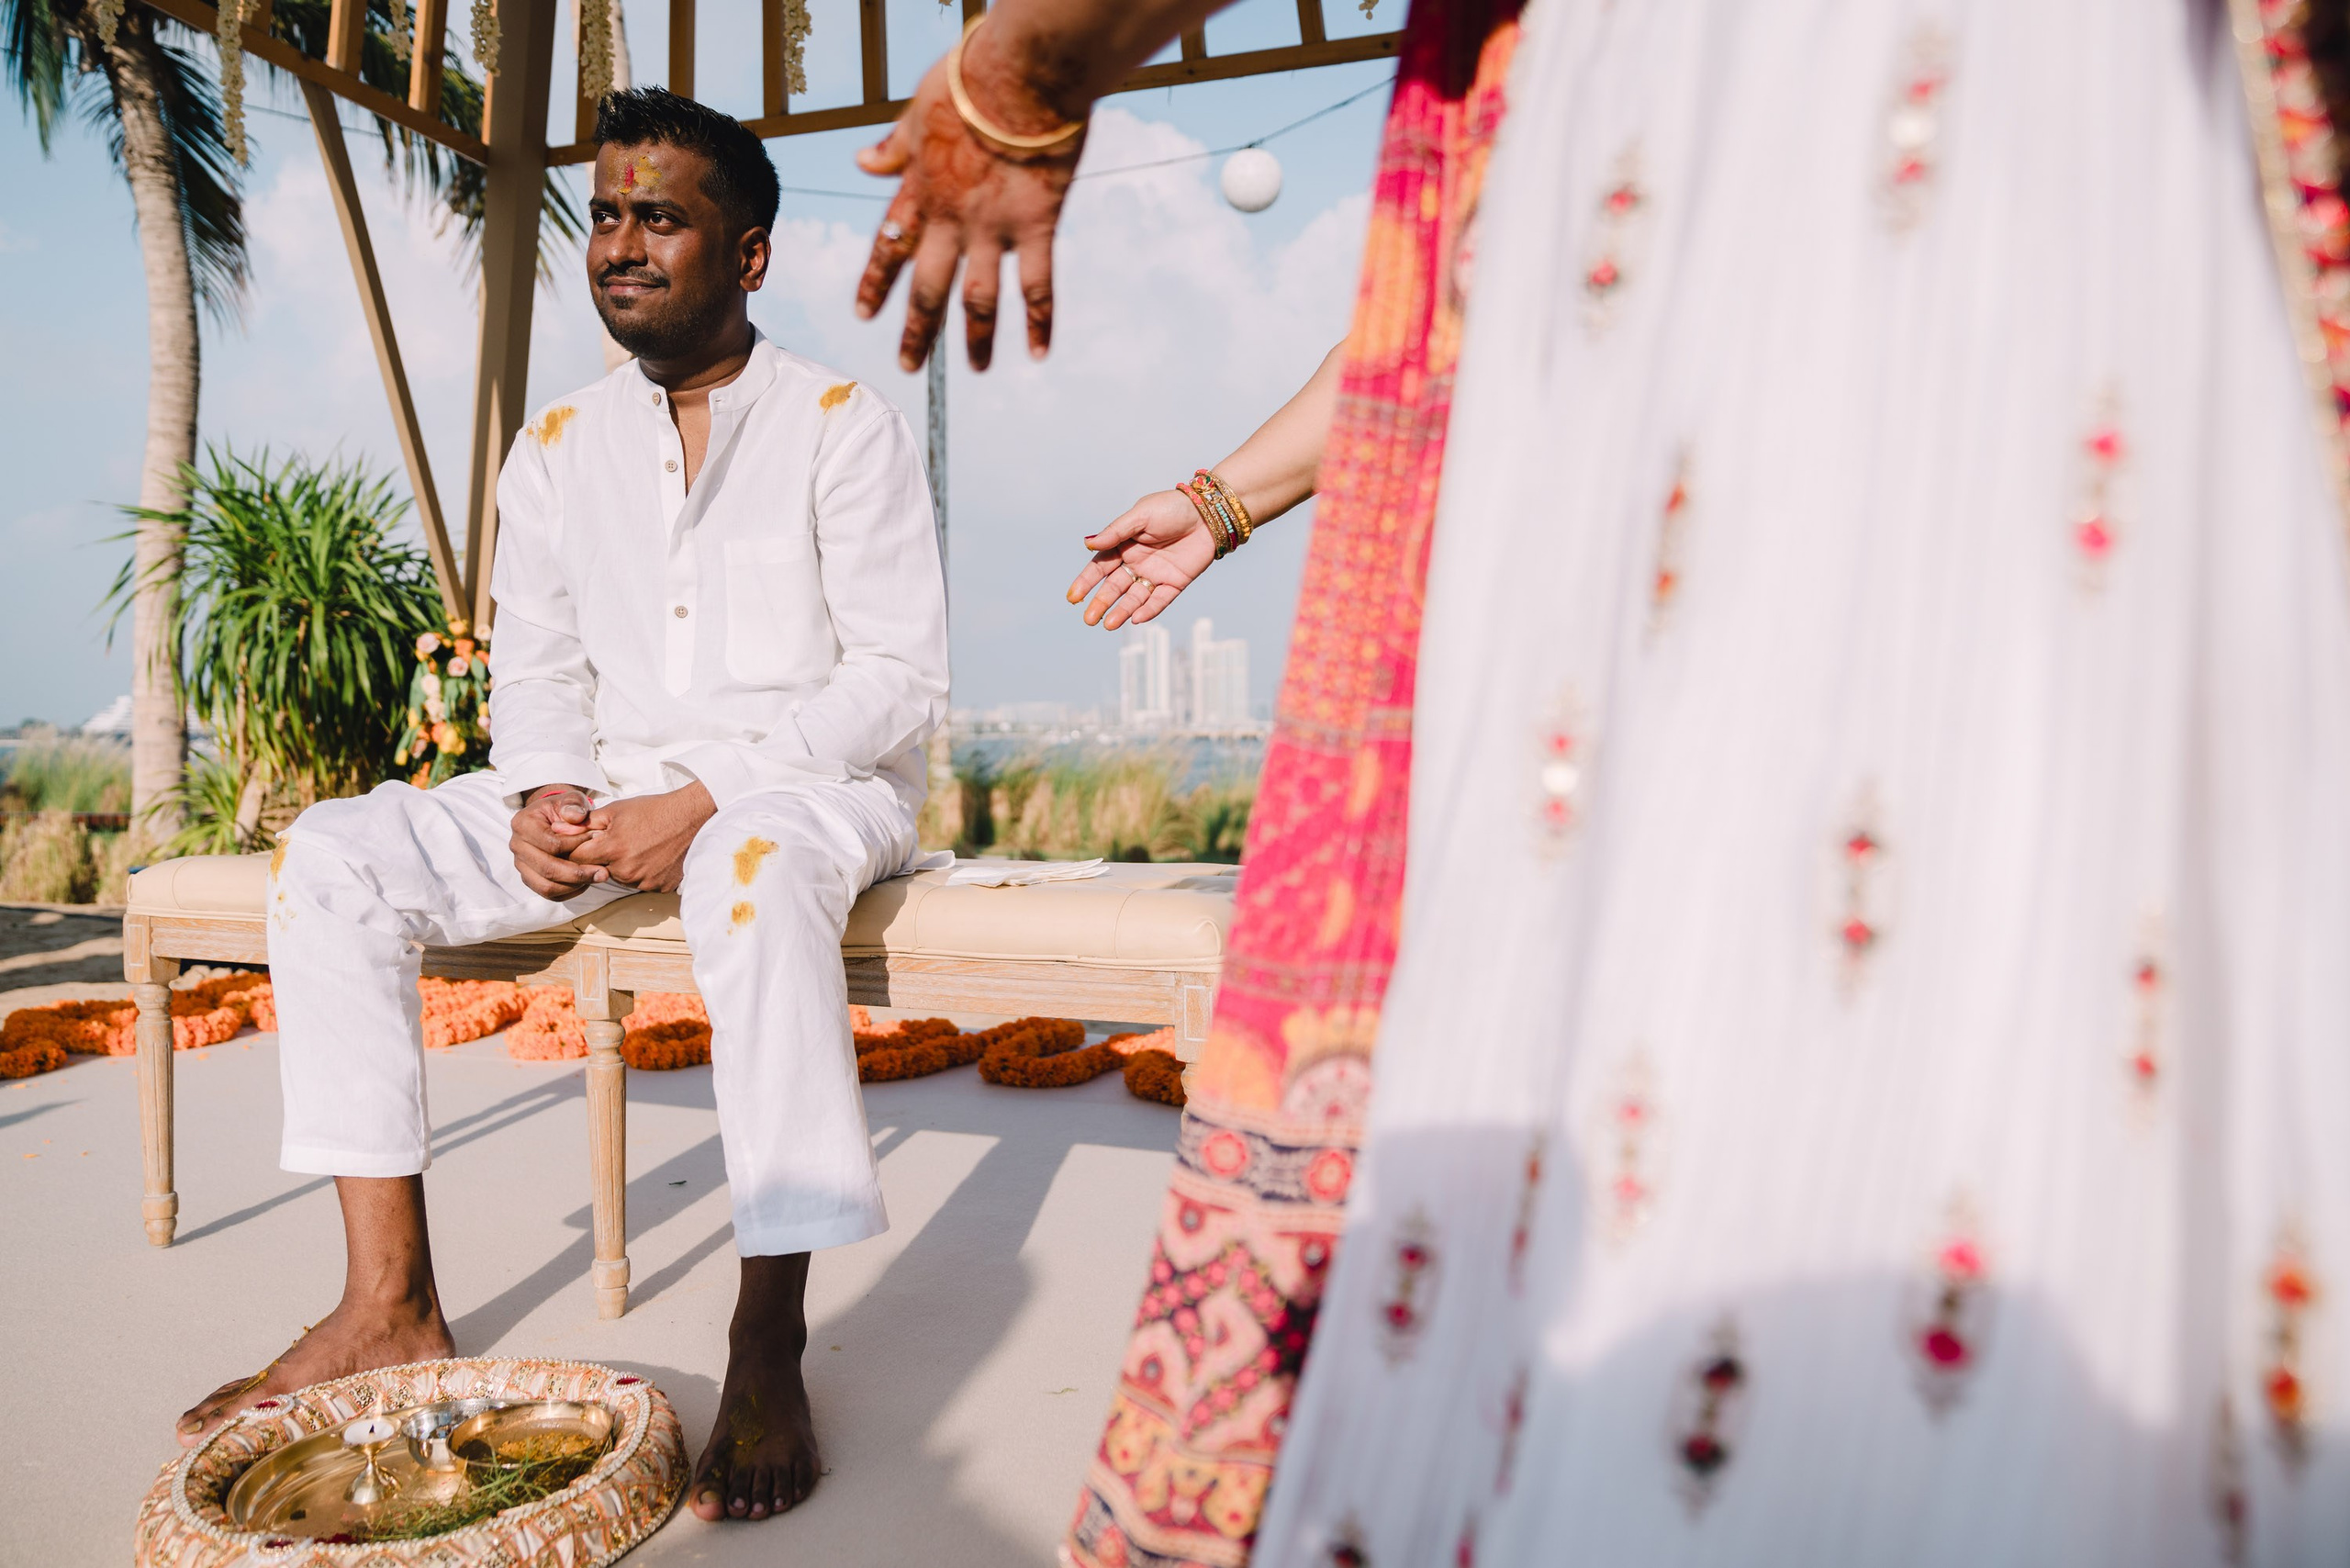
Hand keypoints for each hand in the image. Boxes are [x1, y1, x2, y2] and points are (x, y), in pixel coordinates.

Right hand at [510, 784, 600, 900]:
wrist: (554, 818)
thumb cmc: (564, 809)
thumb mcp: (571, 800)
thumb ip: (574, 804)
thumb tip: (576, 817)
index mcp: (523, 824)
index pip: (551, 844)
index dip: (577, 845)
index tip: (599, 841)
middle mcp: (517, 846)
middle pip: (547, 869)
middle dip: (578, 873)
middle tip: (603, 872)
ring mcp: (522, 865)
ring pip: (546, 887)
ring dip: (574, 886)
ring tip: (596, 877)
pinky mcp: (530, 878)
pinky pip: (549, 894)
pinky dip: (569, 892)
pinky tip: (587, 883)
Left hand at [565, 783, 716, 894]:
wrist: (692, 817)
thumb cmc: (653, 810)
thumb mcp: (617, 810)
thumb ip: (585, 823)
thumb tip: (557, 830)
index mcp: (613, 848)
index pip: (578, 859)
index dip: (577, 851)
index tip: (582, 844)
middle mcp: (626, 869)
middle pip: (598, 871)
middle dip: (602, 859)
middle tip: (619, 842)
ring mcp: (644, 880)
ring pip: (621, 879)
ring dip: (622, 868)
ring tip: (638, 848)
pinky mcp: (659, 887)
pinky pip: (642, 884)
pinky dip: (643, 874)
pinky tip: (652, 857)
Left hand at [853, 25, 1082, 372]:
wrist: (1021, 72)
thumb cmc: (970, 79)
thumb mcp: (918, 110)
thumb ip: (895, 146)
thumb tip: (863, 162)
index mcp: (918, 191)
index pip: (888, 248)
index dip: (876, 284)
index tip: (864, 315)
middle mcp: (949, 220)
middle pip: (927, 289)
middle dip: (917, 331)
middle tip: (909, 366)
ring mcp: (992, 228)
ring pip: (978, 299)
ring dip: (976, 339)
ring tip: (978, 369)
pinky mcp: (1036, 224)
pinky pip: (1037, 285)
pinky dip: (1039, 321)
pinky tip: (1039, 352)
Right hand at [1068, 489, 1216, 628]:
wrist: (1208, 512)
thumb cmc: (1172, 508)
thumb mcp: (1140, 515)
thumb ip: (1115, 532)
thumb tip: (1088, 544)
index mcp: (1124, 545)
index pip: (1100, 567)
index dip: (1086, 582)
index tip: (1073, 597)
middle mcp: (1137, 562)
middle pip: (1114, 587)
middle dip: (1101, 603)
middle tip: (1089, 619)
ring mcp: (1155, 574)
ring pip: (1134, 598)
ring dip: (1122, 611)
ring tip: (1109, 624)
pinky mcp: (1175, 583)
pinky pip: (1160, 600)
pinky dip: (1148, 610)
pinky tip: (1136, 619)